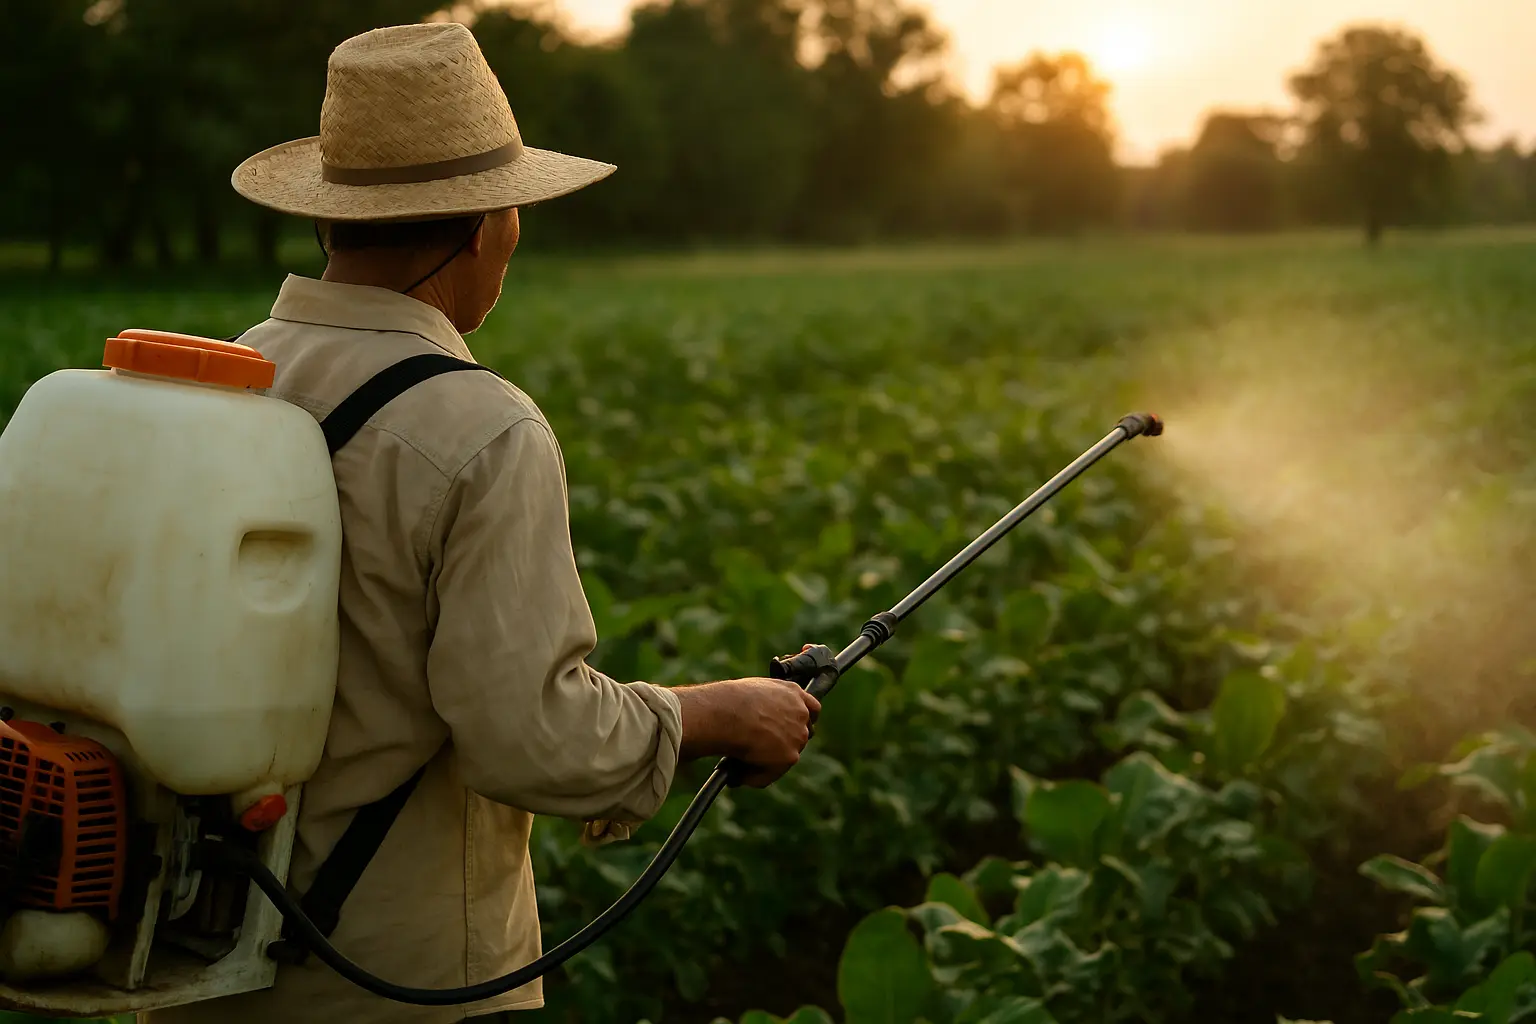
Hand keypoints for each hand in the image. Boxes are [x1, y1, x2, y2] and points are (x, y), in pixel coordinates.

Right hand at [675, 678, 820, 787]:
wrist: (727, 713)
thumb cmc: (729, 701)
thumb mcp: (753, 692)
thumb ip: (767, 704)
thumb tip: (759, 723)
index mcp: (793, 692)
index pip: (810, 708)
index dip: (801, 720)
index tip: (791, 728)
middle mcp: (800, 713)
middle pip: (802, 734)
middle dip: (785, 742)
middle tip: (760, 749)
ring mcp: (798, 735)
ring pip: (786, 755)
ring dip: (768, 761)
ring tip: (739, 761)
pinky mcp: (790, 756)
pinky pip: (772, 773)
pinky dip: (755, 776)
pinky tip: (738, 773)